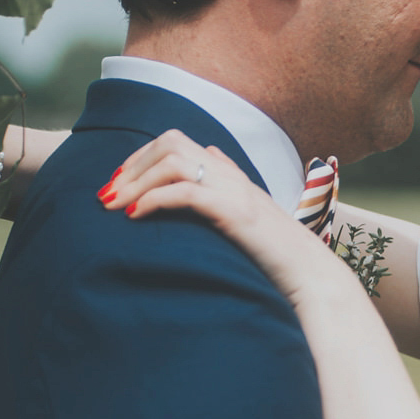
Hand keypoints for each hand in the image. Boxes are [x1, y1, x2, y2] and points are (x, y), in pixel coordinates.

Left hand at [100, 129, 342, 308]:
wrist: (311, 276)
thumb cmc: (278, 255)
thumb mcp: (249, 213)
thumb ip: (227, 183)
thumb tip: (210, 152)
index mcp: (231, 174)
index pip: (176, 143)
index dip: (140, 158)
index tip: (119, 184)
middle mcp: (231, 175)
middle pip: (170, 143)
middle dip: (132, 165)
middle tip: (108, 193)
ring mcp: (235, 191)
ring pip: (174, 163)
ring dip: (137, 181)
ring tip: (115, 205)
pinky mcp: (235, 213)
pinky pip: (186, 193)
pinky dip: (155, 199)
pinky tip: (136, 216)